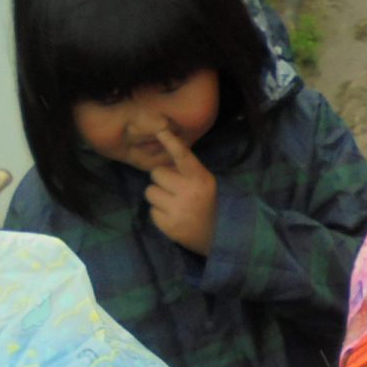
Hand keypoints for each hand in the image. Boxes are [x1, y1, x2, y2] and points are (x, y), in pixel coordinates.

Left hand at [145, 128, 218, 255]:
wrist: (217, 237)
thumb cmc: (207, 204)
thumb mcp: (204, 183)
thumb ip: (187, 169)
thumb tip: (164, 152)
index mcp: (200, 179)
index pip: (183, 156)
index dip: (171, 142)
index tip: (161, 129)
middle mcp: (189, 192)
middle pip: (156, 173)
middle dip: (161, 180)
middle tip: (173, 189)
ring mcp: (178, 210)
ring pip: (150, 191)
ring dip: (158, 197)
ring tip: (172, 204)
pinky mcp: (168, 225)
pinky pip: (151, 210)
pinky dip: (159, 213)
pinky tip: (172, 217)